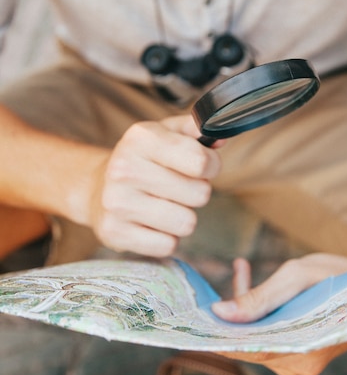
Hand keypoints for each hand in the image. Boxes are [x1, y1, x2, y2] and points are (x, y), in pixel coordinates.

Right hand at [88, 115, 222, 256]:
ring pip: (186, 223)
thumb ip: (195, 129)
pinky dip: (166, 238)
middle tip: (179, 187)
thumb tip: (220, 137)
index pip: (200, 161)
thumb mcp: (165, 133)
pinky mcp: (114, 233)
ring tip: (165, 204)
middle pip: (199, 194)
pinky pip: (167, 245)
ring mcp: (116, 202)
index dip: (211, 166)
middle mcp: (124, 168)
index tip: (203, 167)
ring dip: (183, 216)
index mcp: (141, 139)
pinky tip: (152, 223)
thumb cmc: (143, 159)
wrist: (97, 188)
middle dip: (197, 192)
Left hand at [212, 253, 346, 374]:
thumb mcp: (296, 277)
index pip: (249, 351)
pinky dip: (256, 305)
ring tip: (240, 270)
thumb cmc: (337, 275)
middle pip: (251, 343)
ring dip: (245, 304)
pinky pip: (266, 329)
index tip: (197, 320)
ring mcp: (298, 358)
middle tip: (209, 290)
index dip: (220, 337)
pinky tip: (245, 270)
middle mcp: (299, 363)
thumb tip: (220, 312)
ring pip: (257, 334)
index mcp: (302, 351)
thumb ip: (259, 297)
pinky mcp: (296, 346)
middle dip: (231, 316)